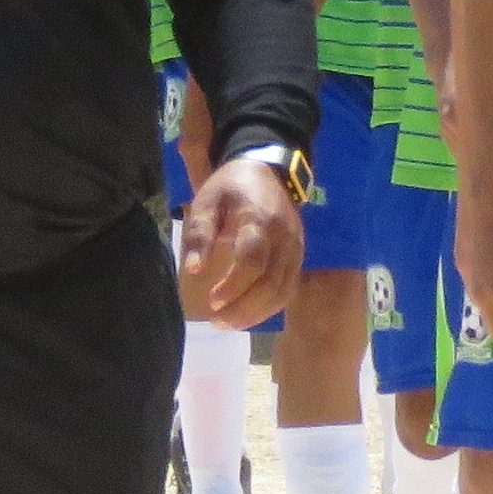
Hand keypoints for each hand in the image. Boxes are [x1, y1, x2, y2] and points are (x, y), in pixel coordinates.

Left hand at [176, 154, 300, 328]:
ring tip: (227, 323)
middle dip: (243, 308)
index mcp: (260, 219)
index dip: (234, 285)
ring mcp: (296, 248)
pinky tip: (247, 314)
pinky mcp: (298, 257)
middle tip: (216, 321)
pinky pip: (288, 289)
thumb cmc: (231, 187)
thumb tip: (194, 270)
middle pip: (271, 283)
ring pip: (283, 291)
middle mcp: (284, 237)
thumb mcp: (207, 200)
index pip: (253, 260)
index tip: (212, 301)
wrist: (268, 171)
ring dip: (256, 313)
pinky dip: (268, 307)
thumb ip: (200, 234)